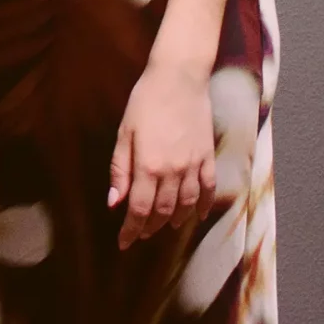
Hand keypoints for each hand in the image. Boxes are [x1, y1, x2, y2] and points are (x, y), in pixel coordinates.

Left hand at [108, 58, 217, 249]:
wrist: (179, 80)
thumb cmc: (145, 103)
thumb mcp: (124, 134)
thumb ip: (119, 170)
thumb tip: (114, 203)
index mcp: (148, 166)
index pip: (138, 209)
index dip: (131, 229)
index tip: (124, 243)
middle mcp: (173, 172)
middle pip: (163, 211)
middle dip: (150, 226)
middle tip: (141, 234)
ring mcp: (194, 166)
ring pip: (186, 205)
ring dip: (174, 220)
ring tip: (164, 226)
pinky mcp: (208, 158)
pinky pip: (209, 189)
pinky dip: (203, 206)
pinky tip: (198, 216)